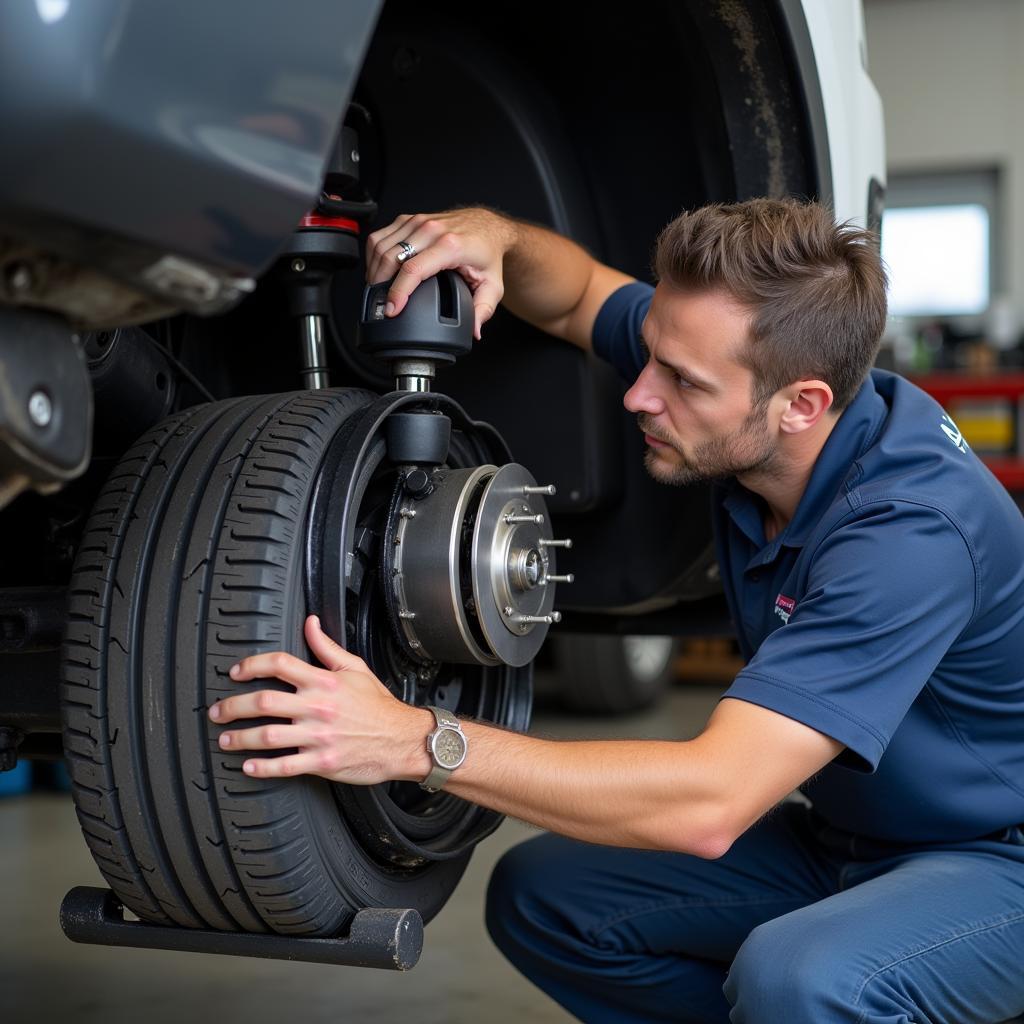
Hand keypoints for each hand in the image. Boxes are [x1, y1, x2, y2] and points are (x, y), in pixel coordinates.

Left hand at [207, 614, 431, 784]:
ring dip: (240, 738)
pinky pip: (285, 766)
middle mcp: (318, 707)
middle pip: (264, 701)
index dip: (251, 665)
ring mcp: (318, 736)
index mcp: (324, 682)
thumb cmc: (379, 705)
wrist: (402, 739)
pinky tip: (248, 766)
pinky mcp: (322, 762)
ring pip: (268, 736)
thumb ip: (326, 647)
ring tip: (225, 739)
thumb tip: (310, 624)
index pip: (280, 664)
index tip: (236, 672)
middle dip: (233, 706)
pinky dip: (262, 768)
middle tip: (218, 711)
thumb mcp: (355, 668)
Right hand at [365, 207, 518, 339]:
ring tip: (377, 290)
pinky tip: (378, 271)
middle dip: (380, 285)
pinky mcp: (408, 219)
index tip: (392, 310)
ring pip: (380, 246)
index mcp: (450, 246)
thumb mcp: (492, 286)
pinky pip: (380, 236)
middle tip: (381, 305)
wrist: (485, 226)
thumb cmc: (486, 252)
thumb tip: (474, 330)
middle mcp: (431, 230)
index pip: (413, 270)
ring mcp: (417, 222)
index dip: (398, 292)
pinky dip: (373, 256)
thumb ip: (483, 310)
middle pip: (390, 258)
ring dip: (373, 270)